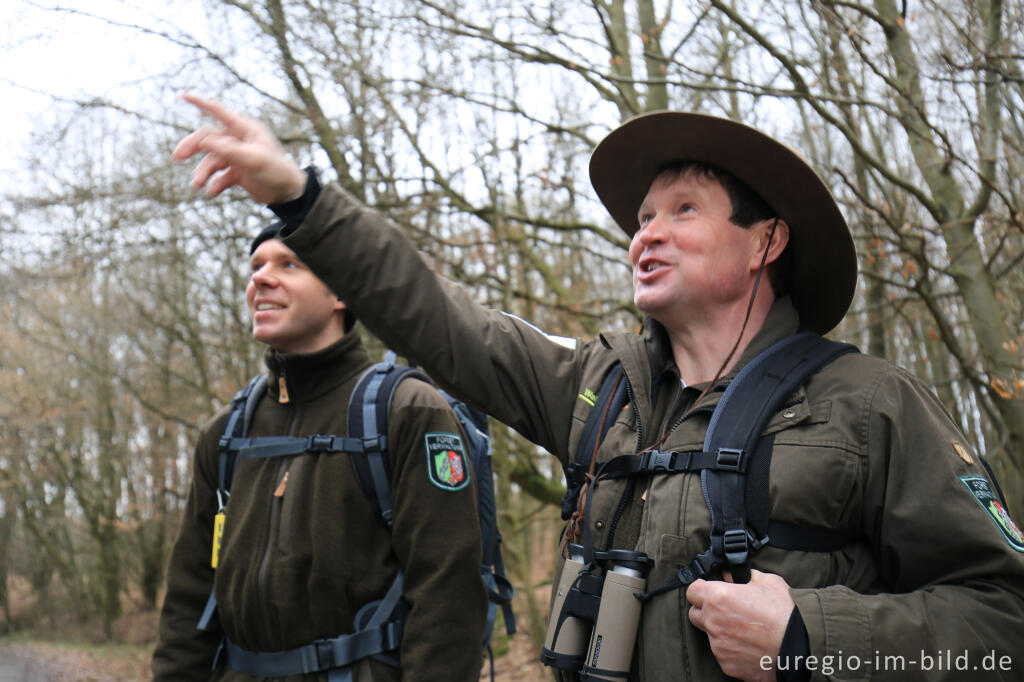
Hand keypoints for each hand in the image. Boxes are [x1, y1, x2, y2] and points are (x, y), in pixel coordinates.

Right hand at [172, 93, 307, 203]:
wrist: (289, 193)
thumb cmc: (277, 171)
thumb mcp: (254, 160)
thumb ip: (230, 150)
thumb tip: (206, 141)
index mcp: (245, 129)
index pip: (219, 111)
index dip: (200, 103)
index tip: (182, 95)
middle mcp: (239, 140)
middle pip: (208, 138)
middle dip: (192, 147)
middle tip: (177, 157)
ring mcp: (237, 156)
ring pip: (212, 160)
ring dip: (203, 172)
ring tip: (197, 185)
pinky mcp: (238, 172)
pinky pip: (220, 176)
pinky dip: (214, 183)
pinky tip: (213, 192)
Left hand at [686, 569, 793, 681]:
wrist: (802, 647)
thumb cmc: (786, 613)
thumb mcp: (767, 582)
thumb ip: (744, 577)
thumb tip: (730, 576)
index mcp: (718, 597)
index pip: (692, 591)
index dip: (702, 589)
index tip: (710, 591)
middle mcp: (713, 622)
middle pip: (695, 614)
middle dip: (707, 610)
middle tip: (726, 610)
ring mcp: (718, 646)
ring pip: (710, 635)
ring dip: (721, 631)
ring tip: (745, 630)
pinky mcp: (727, 664)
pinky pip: (722, 653)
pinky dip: (732, 649)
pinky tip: (749, 645)